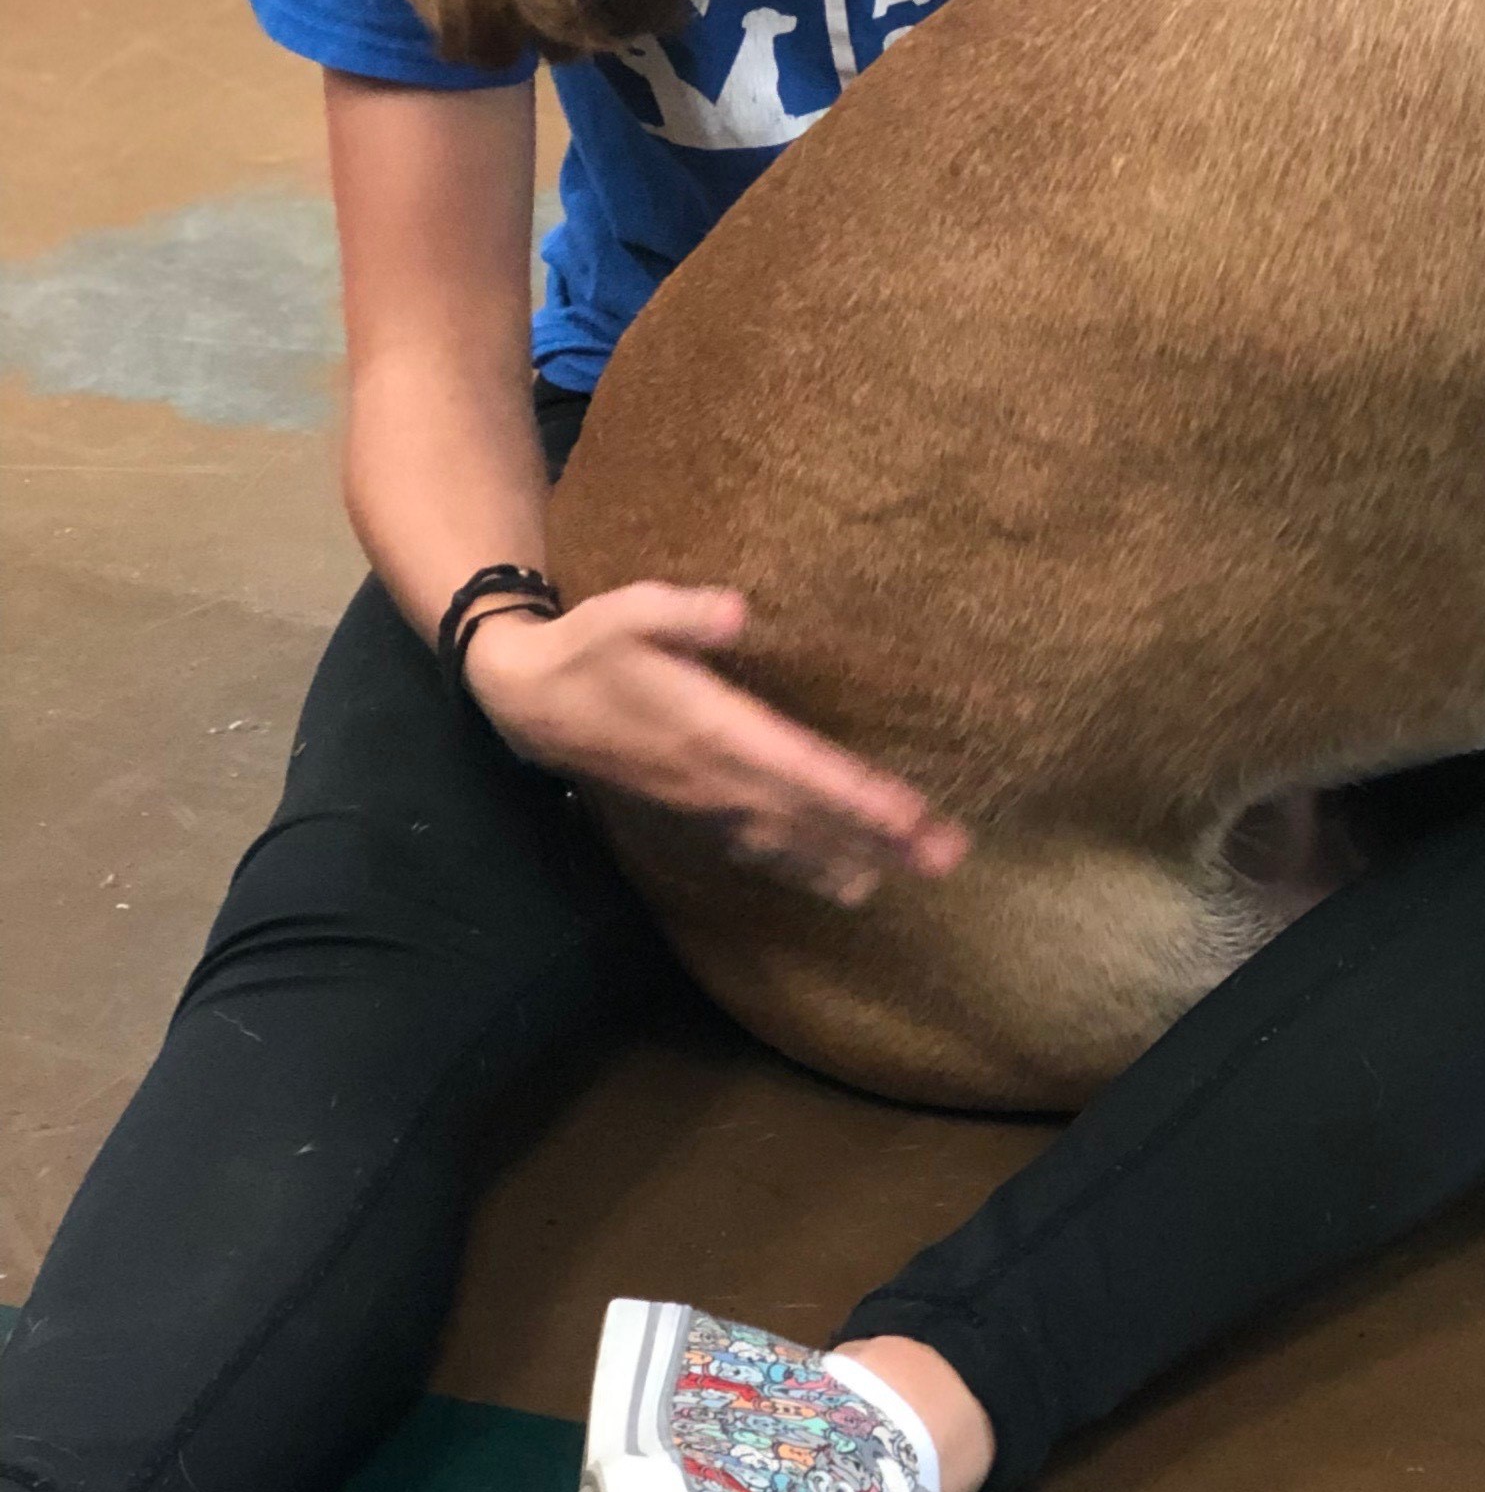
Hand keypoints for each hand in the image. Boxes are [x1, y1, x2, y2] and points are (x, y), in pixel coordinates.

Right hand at [465, 589, 971, 905]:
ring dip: (854, 858)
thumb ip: (680, 611)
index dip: (854, 793)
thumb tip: (737, 609)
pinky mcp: (695, 815)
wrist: (530, 704)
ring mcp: (704, 806)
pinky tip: (849, 882)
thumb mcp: (627, 610)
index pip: (796, 767)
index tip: (909, 813)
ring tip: (915, 873)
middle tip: (948, 855)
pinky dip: (806, 868)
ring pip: (788, 843)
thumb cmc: (590, 645)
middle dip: (878, 837)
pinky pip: (759, 851)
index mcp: (708, 728)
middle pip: (808, 815)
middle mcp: (713, 779)